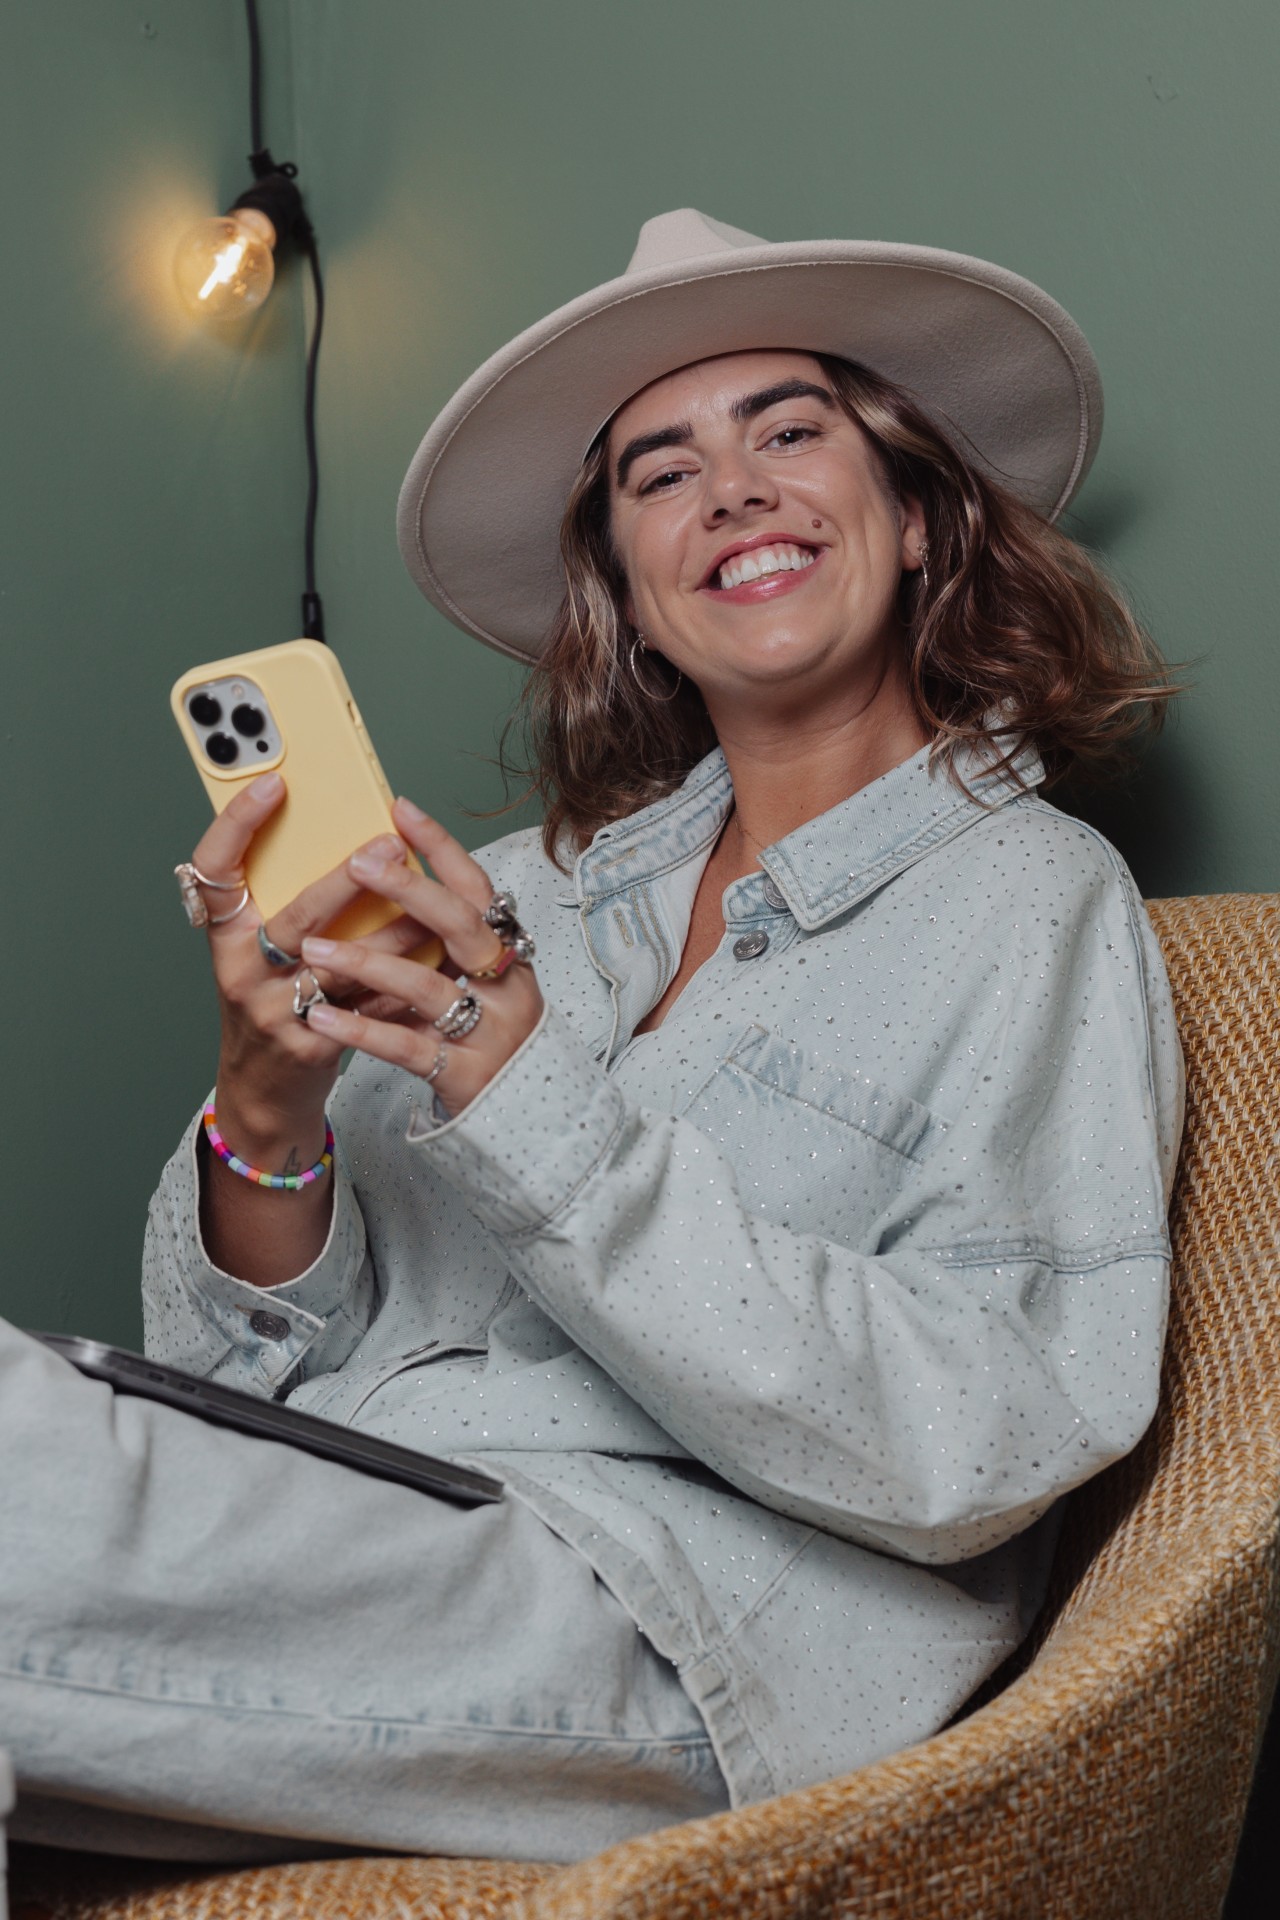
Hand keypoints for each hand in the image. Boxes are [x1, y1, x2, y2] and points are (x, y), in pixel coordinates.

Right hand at [186, 773, 435, 1154]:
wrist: (263, 1089)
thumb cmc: (271, 1000)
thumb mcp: (259, 950)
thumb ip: (284, 904)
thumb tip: (348, 839)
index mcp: (225, 935)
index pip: (215, 868)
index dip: (236, 824)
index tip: (272, 783)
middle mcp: (241, 970)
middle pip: (295, 918)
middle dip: (345, 880)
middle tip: (388, 847)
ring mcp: (274, 1011)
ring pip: (341, 964)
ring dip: (394, 934)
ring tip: (432, 909)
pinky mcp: (311, 1046)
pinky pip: (366, 1007)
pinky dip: (402, 983)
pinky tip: (435, 963)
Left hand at [299, 798, 543, 1116]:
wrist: (523, 1115)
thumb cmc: (487, 1035)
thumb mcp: (482, 980)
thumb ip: (445, 941)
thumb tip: (388, 877)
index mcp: (509, 953)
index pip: (477, 889)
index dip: (441, 847)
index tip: (400, 810)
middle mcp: (507, 986)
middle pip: (461, 926)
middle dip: (408, 891)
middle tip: (357, 862)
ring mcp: (488, 1032)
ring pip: (427, 988)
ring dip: (367, 962)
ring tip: (313, 947)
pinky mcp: (462, 1076)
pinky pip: (406, 1048)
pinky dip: (360, 1031)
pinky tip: (321, 1018)